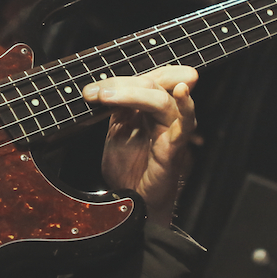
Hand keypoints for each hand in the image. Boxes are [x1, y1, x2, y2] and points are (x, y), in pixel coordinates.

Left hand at [84, 65, 198, 227]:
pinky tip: (180, 92)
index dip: (119, 78)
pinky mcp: (175, 147)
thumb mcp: (118, 130)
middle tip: (93, 92)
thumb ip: (119, 107)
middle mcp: (166, 114)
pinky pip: (184, 124)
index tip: (90, 89)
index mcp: (153, 107)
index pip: (145, 78)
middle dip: (119, 84)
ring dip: (132, 94)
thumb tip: (105, 85)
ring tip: (106, 97)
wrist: (132, 199)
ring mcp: (173, 129)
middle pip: (152, 84)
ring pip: (161, 99)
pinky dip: (185, 106)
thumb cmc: (129, 167)